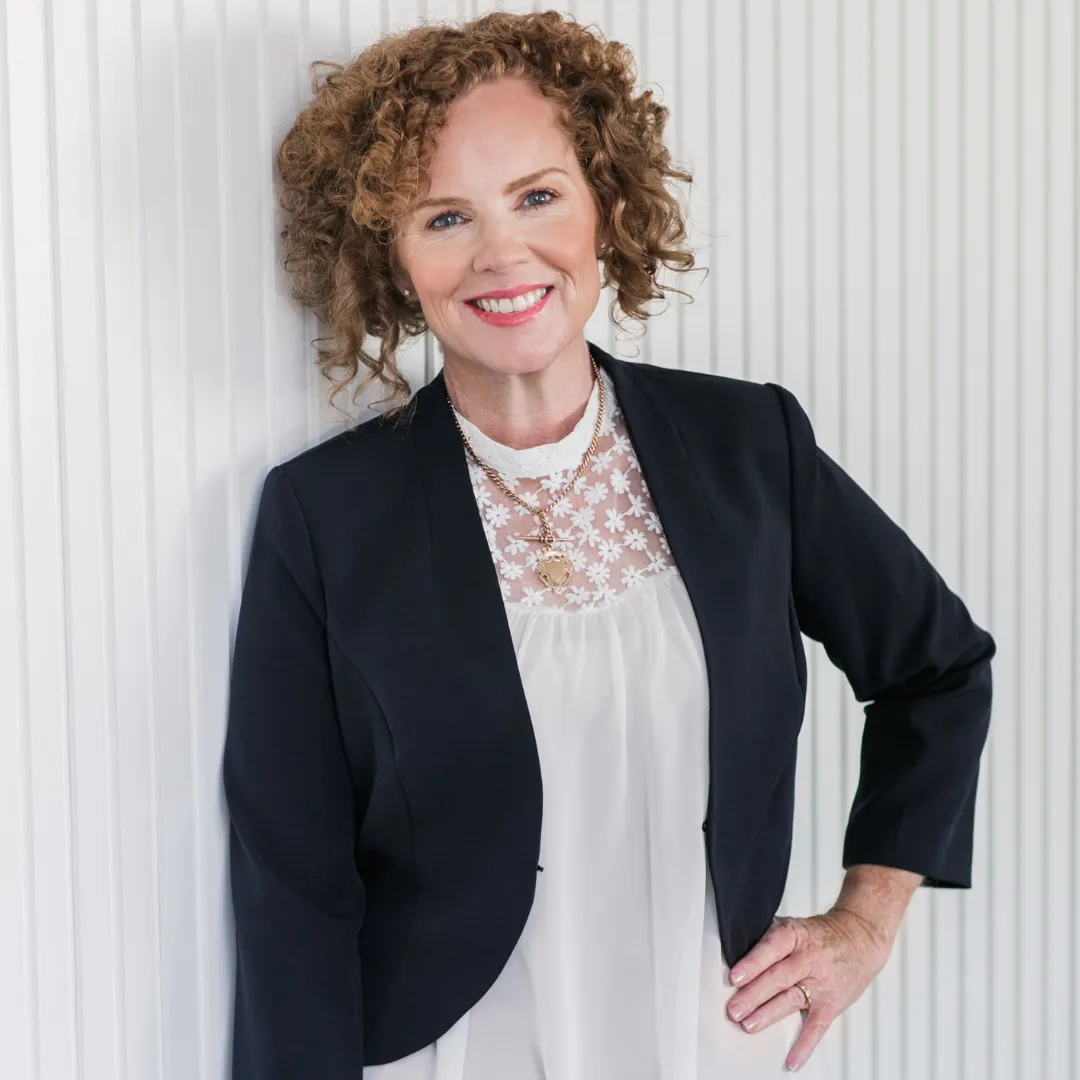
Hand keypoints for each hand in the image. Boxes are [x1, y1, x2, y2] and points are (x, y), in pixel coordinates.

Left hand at [724, 906, 893, 1070]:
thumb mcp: (795, 926)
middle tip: (734, 1008)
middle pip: (779, 977)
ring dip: (768, 1014)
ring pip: (792, 999)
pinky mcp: (831, 1004)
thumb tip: (737, 949)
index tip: (735, 977)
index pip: (772, 948)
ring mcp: (821, 983)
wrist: (860, 939)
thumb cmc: (821, 935)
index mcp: (796, 936)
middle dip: (754, 994)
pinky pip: (817, 1026)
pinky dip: (805, 1045)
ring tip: (749, 1024)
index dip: (753, 963)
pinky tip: (792, 1058)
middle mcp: (808, 959)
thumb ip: (770, 937)